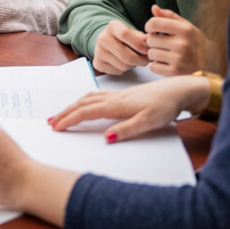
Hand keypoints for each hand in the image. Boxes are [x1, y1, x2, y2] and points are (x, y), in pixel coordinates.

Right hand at [48, 75, 210, 142]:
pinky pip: (96, 96)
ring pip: (88, 98)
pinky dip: (84, 101)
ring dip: (72, 106)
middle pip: (82, 104)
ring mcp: (117, 94)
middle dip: (65, 112)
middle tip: (50, 121)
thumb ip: (126, 130)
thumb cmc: (165, 105)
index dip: (69, 120)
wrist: (179, 90)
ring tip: (62, 113)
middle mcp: (113, 98)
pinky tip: (85, 103)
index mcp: (116, 105)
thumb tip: (105, 138)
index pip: (86, 113)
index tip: (56, 127)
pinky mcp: (123, 94)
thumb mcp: (148, 122)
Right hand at [92, 20, 148, 74]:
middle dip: (140, 60)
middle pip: (125, 55)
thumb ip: (141, 36)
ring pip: (123, 66)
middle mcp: (102, 38)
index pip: (124, 34)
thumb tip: (147, 39)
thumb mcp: (133, 33)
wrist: (108, 42)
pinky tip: (123, 63)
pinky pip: (117, 72)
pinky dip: (124, 70)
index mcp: (112, 26)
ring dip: (132, 66)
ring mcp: (98, 51)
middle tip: (145, 60)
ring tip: (133, 60)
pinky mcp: (97, 63)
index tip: (146, 50)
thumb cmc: (124, 38)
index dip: (138, 44)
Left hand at [143, 5, 209, 75]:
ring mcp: (179, 59)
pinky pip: (153, 67)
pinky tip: (167, 64)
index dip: (149, 26)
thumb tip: (154, 7)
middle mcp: (182, 44)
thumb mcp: (186, 27)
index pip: (154, 23)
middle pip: (151, 39)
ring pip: (151, 54)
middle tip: (163, 45)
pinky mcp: (175, 72)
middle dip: (154, 42)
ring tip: (166, 54)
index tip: (152, 30)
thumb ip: (169, 16)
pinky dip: (157, 66)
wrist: (210, 65)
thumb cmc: (194, 43)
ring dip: (155, 54)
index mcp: (185, 30)